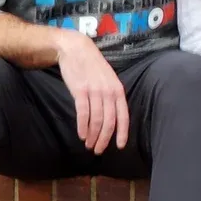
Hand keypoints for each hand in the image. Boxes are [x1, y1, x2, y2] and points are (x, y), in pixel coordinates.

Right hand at [55, 31, 128, 153]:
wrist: (77, 50)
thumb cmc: (93, 66)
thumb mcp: (108, 80)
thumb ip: (111, 96)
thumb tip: (112, 116)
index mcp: (118, 90)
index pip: (124, 115)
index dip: (122, 132)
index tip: (120, 146)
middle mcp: (109, 92)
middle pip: (109, 122)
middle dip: (105, 139)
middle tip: (98, 150)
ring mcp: (95, 91)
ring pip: (96, 120)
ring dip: (93, 136)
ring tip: (89, 145)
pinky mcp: (80, 91)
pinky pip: (83, 114)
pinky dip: (83, 127)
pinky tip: (82, 135)